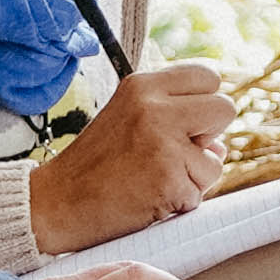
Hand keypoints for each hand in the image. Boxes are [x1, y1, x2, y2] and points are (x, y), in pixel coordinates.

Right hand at [32, 59, 238, 242]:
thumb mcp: (127, 120)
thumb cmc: (93, 165)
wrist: (56, 203)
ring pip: (215, 160)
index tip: (189, 122)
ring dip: (192, 177)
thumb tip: (219, 145)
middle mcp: (155, 108)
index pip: (207, 76)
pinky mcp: (169, 180)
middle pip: (224, 109)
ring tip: (151, 179)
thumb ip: (172, 119)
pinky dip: (179, 202)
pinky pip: (199, 193)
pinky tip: (148, 198)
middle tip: (176, 152)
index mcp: (143, 86)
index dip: (204, 103)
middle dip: (209, 135)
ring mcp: (163, 144)